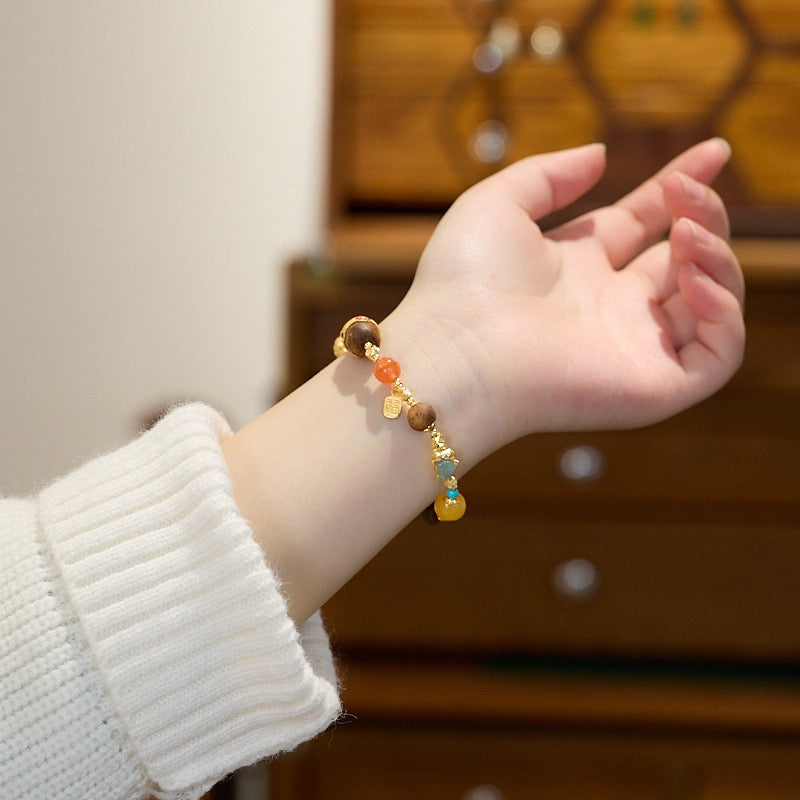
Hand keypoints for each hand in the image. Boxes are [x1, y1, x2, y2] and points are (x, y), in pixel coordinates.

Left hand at [392, 138, 744, 455]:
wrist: (454, 353)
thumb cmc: (463, 281)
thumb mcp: (498, 204)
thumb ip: (549, 175)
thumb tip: (598, 155)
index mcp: (576, 268)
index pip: (643, 225)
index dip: (679, 191)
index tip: (712, 152)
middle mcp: (609, 308)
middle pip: (681, 259)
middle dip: (702, 216)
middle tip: (688, 192)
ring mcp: (633, 349)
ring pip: (708, 303)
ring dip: (716, 258)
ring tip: (686, 233)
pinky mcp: (651, 387)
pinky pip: (717, 356)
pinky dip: (723, 314)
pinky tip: (692, 279)